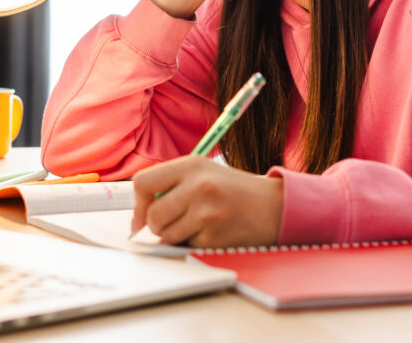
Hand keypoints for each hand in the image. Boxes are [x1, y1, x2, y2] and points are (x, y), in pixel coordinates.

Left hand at [131, 156, 283, 247]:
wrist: (273, 206)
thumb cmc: (234, 191)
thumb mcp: (203, 173)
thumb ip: (171, 186)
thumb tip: (138, 217)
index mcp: (191, 165)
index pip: (143, 182)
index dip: (138, 203)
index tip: (143, 214)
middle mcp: (198, 185)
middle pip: (152, 215)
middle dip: (157, 225)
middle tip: (172, 223)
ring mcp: (206, 211)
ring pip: (167, 234)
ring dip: (176, 235)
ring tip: (198, 224)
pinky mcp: (214, 235)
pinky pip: (187, 246)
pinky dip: (195, 243)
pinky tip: (212, 231)